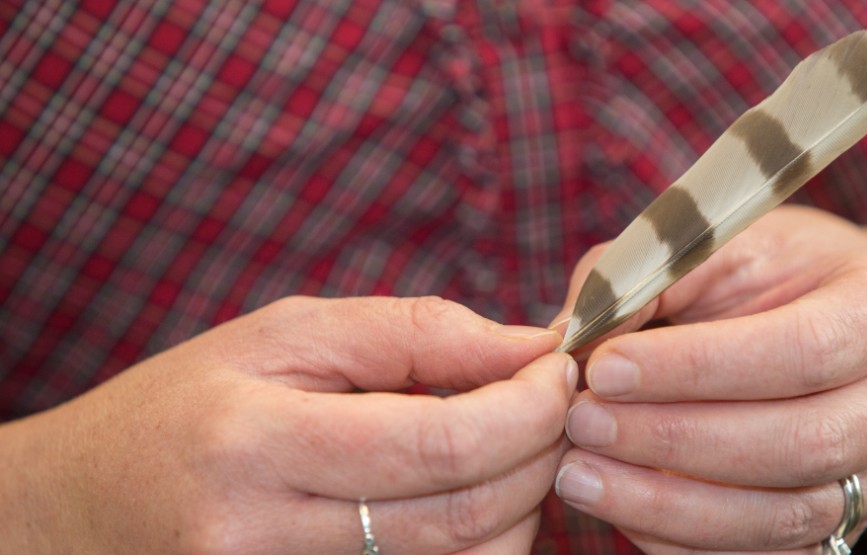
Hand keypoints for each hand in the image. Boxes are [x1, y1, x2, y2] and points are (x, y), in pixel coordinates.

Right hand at [0, 296, 572, 553]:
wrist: (81, 507)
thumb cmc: (186, 405)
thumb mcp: (285, 335)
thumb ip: (414, 334)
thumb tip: (531, 346)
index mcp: (257, 439)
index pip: (441, 442)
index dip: (528, 408)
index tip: (560, 372)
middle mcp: (262, 532)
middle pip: (464, 514)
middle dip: (540, 453)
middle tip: (555, 407)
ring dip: (522, 506)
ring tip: (513, 449)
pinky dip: (480, 547)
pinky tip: (474, 498)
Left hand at [551, 206, 866, 551]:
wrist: (838, 322)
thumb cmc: (774, 273)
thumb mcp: (726, 242)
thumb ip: (654, 275)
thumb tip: (576, 337)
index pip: (807, 350)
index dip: (702, 368)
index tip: (606, 367)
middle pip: (803, 444)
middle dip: (677, 440)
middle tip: (582, 424)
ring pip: (787, 517)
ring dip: (670, 504)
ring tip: (580, 475)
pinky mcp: (853, 528)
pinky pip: (770, 554)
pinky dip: (685, 539)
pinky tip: (621, 507)